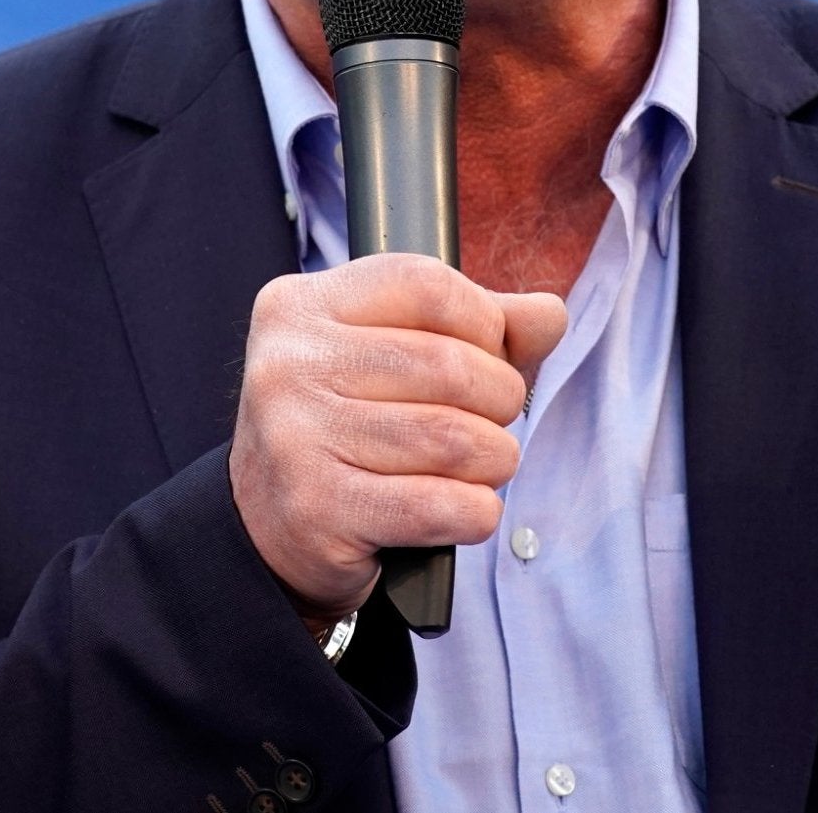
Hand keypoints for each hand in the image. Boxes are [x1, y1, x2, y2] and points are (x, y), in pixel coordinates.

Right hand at [228, 252, 568, 625]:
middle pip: (450, 365)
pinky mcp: (318, 510)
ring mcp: (296, 438)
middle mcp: (288, 365)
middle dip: (499, 398)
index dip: (483, 320)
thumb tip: (548, 315)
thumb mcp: (394, 354)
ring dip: (495, 459)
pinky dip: (476, 511)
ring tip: (482, 466)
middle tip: (490, 421)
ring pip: (454, 439)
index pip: (427, 285)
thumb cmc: (348, 428)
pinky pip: (440, 506)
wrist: (268, 531)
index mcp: (302, 306)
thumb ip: (477, 326)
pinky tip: (463, 509)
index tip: (487, 353)